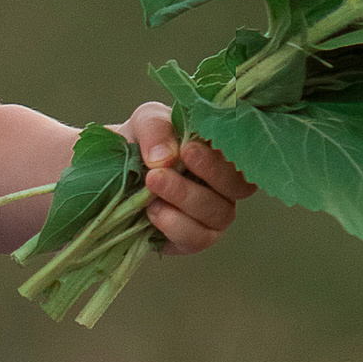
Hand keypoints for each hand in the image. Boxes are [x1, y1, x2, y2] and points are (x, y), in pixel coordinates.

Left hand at [119, 102, 253, 254]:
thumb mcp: (145, 123)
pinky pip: (200, 238)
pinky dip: (177, 225)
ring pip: (221, 214)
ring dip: (185, 199)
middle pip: (240, 186)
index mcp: (226, 151)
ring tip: (152, 185)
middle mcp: (227, 184)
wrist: (116, 173)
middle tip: (165, 168)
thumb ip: (156, 129)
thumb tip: (166, 159)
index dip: (223, 156)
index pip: (246, 155)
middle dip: (208, 175)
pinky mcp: (194, 238)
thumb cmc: (143, 143)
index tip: (188, 149)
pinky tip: (153, 211)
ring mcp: (214, 213)